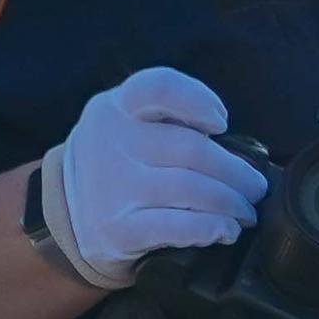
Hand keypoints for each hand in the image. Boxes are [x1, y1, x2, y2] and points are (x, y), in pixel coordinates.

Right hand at [37, 67, 264, 284]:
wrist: (63, 218)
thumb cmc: (116, 166)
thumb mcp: (126, 126)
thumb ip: (170, 122)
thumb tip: (238, 150)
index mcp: (117, 108)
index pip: (157, 87)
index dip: (198, 100)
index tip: (221, 123)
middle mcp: (112, 142)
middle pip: (192, 149)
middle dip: (237, 172)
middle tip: (255, 188)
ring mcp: (113, 187)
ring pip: (191, 189)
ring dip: (231, 203)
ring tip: (245, 211)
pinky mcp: (119, 229)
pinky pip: (178, 226)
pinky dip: (211, 228)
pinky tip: (225, 231)